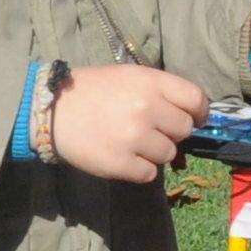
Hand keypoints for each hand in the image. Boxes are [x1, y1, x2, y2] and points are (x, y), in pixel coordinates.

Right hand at [51, 62, 208, 183]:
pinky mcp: (121, 163)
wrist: (52, 110)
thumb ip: (160, 91)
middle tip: (149, 129)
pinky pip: (150, 173)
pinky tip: (122, 156)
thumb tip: (191, 114)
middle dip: (171, 132)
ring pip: (169, 154)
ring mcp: (134, 137)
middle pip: (184, 129)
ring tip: (131, 142)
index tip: (193, 118)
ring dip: (155, 152)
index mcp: (150, 82)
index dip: (199, 112)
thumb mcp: (129, 77)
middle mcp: (146, 108)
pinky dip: (139, 169)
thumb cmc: (94, 91)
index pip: (196, 99)